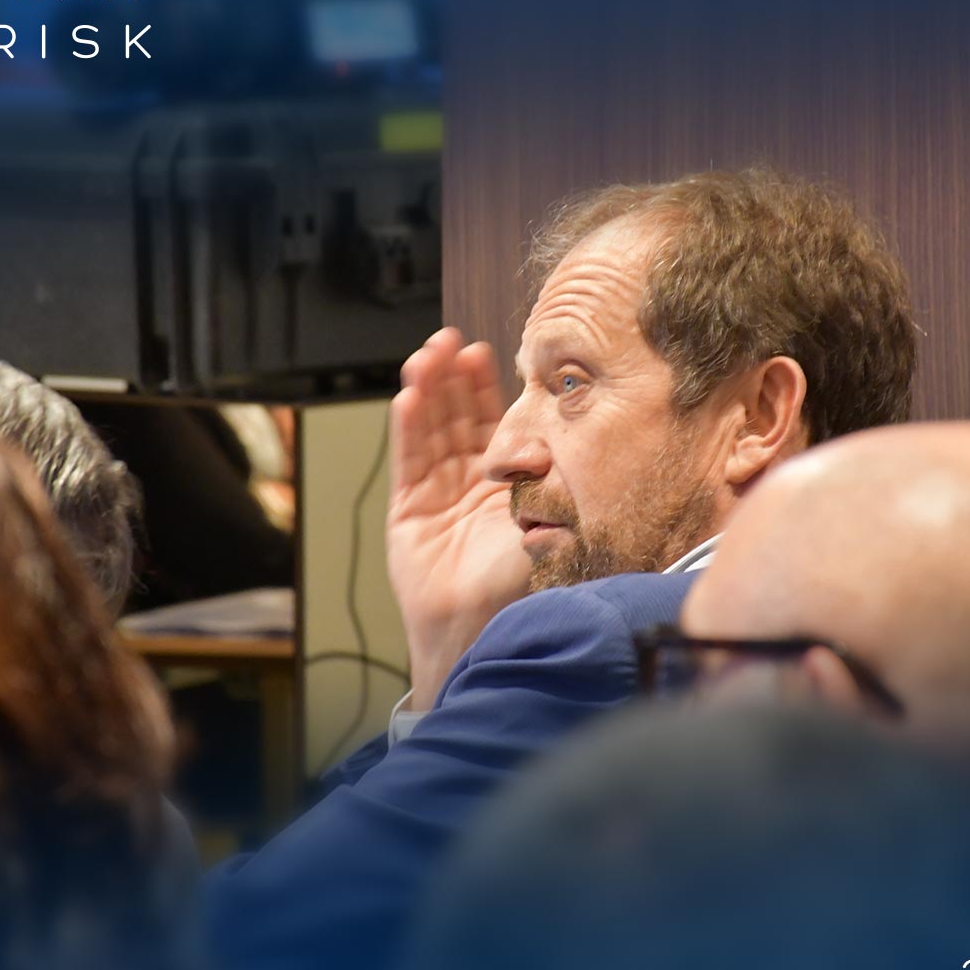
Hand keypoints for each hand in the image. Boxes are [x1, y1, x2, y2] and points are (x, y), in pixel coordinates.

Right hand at [386, 328, 528, 708]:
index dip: (484, 389)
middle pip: (456, 418)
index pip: (492, 423)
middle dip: (451, 379)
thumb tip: (561, 439)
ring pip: (430, 432)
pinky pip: (409, 460)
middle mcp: (470, 484)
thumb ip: (551, 481)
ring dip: (427, 392)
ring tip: (426, 356)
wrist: (484, 628)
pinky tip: (408, 397)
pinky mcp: (408, 510)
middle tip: (448, 341)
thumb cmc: (523, 586)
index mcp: (507, 485)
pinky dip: (408, 428)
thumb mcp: (551, 522)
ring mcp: (437, 494)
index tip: (484, 353)